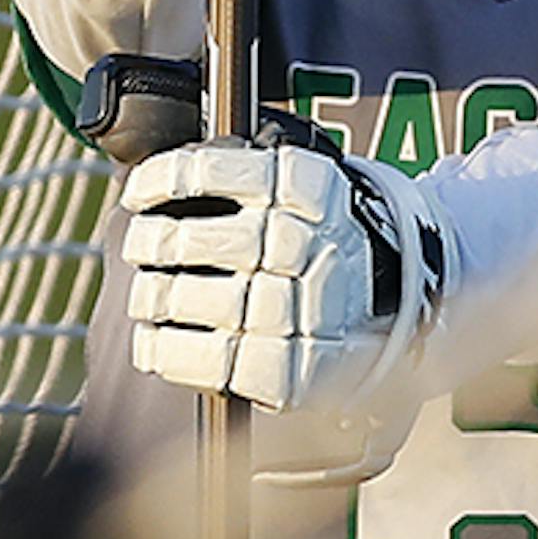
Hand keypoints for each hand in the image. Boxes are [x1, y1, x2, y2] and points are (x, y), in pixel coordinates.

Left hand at [121, 122, 444, 467]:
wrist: (399, 309)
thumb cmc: (324, 244)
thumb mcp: (302, 190)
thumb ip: (246, 176)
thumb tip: (156, 187)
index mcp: (302, 186)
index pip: (208, 170)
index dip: (161, 182)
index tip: (138, 195)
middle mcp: (299, 243)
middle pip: (185, 242)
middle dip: (149, 246)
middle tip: (142, 249)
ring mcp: (295, 309)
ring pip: (187, 300)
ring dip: (150, 300)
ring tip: (148, 301)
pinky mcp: (291, 368)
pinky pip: (207, 359)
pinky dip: (166, 353)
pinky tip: (154, 344)